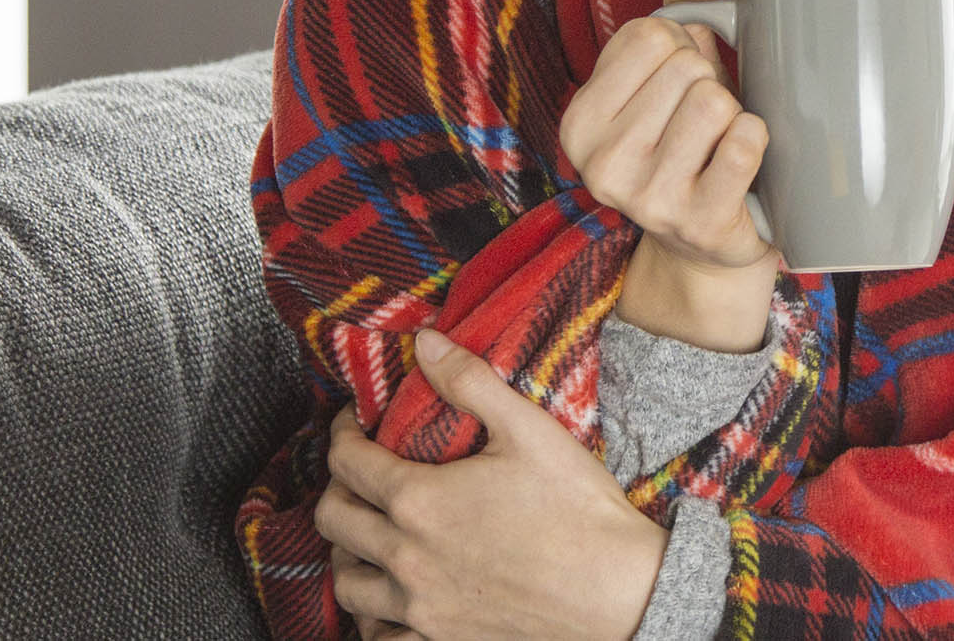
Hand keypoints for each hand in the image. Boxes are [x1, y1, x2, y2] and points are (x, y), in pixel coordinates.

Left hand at [316, 330, 667, 639]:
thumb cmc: (578, 510)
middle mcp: (407, 557)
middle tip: (358, 472)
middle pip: (334, 520)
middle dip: (337, 486)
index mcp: (421, 500)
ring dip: (346, 552)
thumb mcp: (529, 429)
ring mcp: (421, 607)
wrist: (619, 593)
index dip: (342, 433)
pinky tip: (386, 598)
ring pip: (346, 582)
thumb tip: (424, 342)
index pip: (347, 462)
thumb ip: (469, 381)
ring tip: (367, 533)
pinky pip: (377, 637)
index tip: (354, 422)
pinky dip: (369, 616)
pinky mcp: (441, 639)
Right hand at [559, 0, 774, 273]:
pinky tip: (741, 163)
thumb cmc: (686, 142)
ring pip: (716, 101)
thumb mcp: (668, 73)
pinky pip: (745, 142)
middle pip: (686, 66)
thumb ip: (683, 4)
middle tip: (702, 123)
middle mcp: (600, 164)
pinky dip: (756, 140)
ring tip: (718, 145)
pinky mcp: (699, 222)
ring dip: (732, 115)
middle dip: (709, 82)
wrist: (706, 244)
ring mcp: (647, 198)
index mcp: (580, 121)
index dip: (681, 47)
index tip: (677, 85)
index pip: (650, 33)